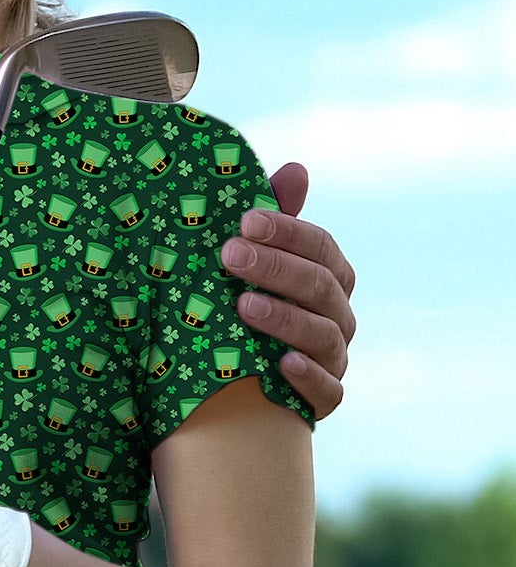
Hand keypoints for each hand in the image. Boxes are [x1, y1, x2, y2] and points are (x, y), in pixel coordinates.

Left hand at [222, 163, 355, 418]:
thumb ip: (274, 218)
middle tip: (228, 255)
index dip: (287, 232)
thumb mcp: (253, 258)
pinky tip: (281, 363)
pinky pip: (327, 390)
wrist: (237, 376)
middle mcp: (338, 314)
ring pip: (323, 335)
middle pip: (319, 286)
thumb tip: (296, 168)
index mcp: (328, 275)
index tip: (244, 221)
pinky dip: (307, 377)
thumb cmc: (247, 299)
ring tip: (243, 306)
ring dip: (284, 319)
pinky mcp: (324, 398)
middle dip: (275, 268)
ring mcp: (334, 357)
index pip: (321, 247)